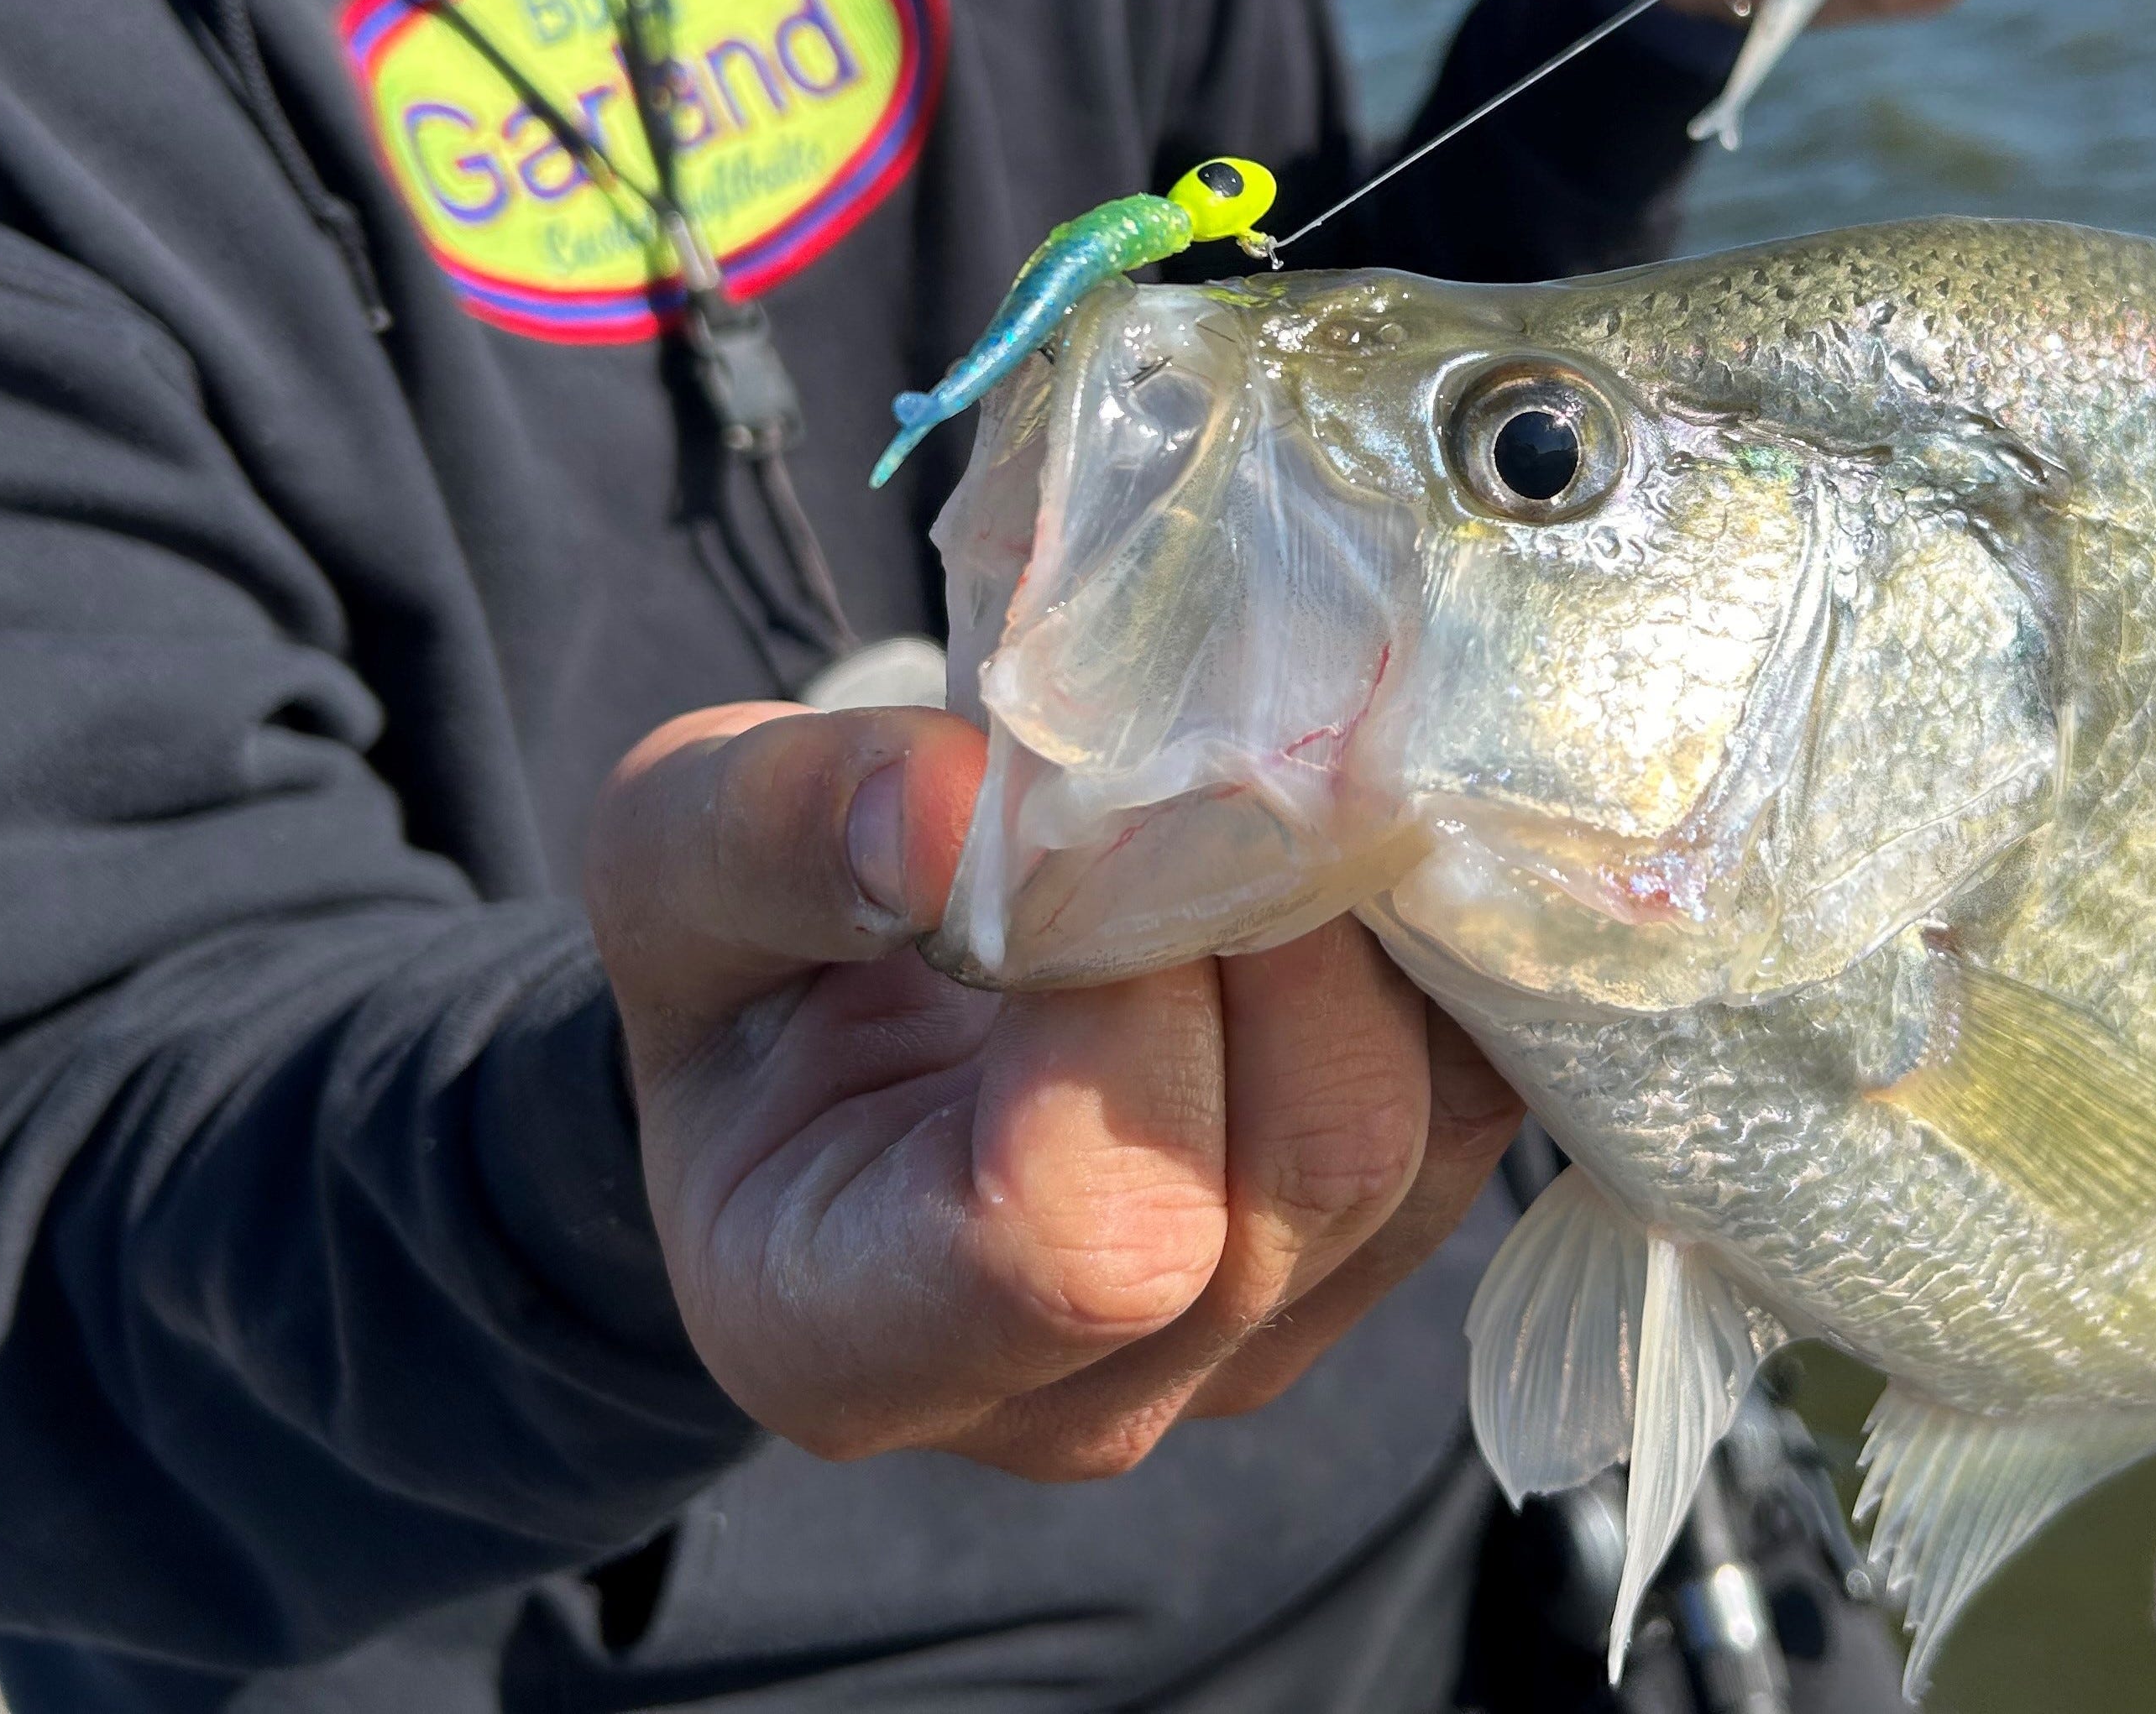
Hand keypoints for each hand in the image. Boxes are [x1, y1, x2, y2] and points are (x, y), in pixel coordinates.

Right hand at [583, 703, 1524, 1475]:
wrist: (824, 1048)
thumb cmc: (744, 972)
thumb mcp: (671, 860)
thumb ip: (772, 833)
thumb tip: (953, 808)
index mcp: (841, 1337)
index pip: (1074, 1236)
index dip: (1126, 1005)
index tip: (1086, 823)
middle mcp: (1066, 1401)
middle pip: (1294, 1174)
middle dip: (1284, 934)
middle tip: (1228, 753)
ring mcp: (1242, 1351)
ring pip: (1413, 1143)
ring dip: (1375, 934)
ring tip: (1278, 788)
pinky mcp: (1369, 1264)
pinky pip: (1484, 1108)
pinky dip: (1440, 964)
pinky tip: (1349, 859)